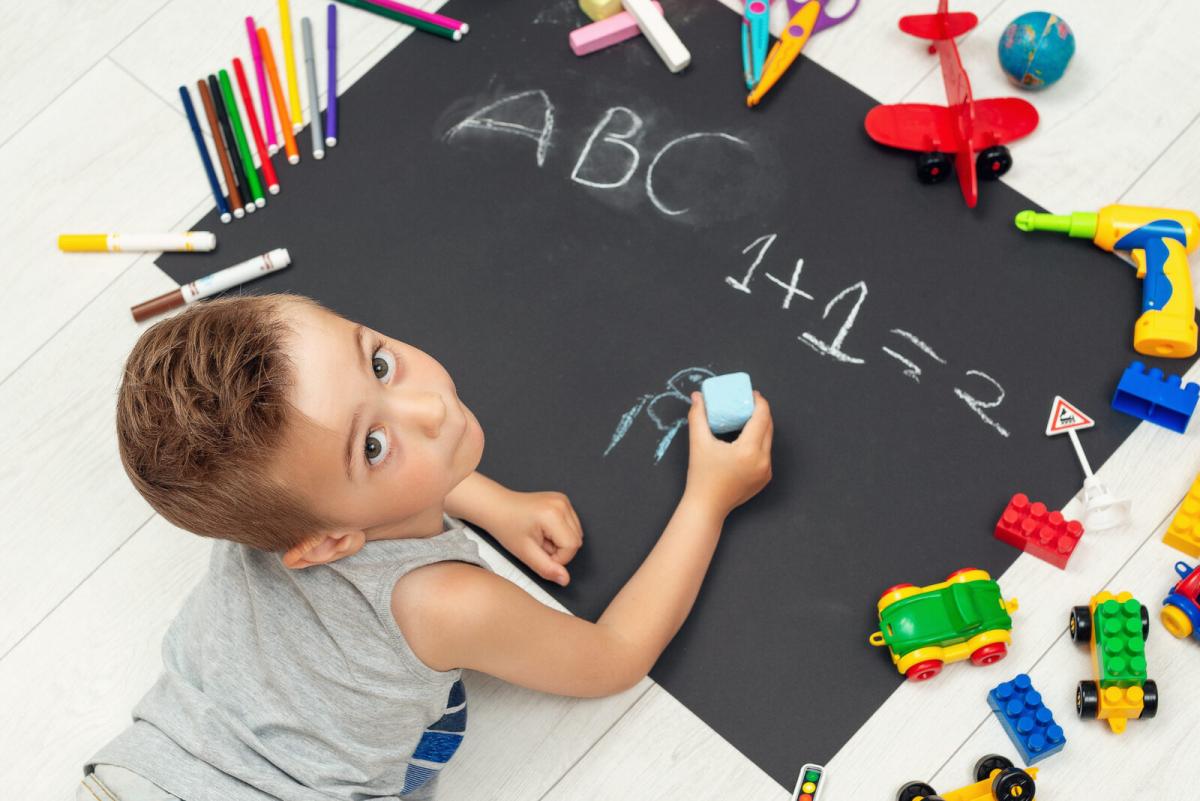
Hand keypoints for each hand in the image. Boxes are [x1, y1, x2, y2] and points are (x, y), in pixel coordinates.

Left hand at [491, 491, 583, 586]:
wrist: (496, 507)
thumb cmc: (506, 526)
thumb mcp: (525, 553)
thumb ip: (546, 568)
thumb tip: (565, 579)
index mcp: (553, 514)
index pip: (572, 546)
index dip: (558, 558)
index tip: (540, 554)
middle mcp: (562, 504)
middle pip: (576, 540)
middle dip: (559, 550)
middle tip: (538, 545)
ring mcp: (563, 500)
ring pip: (576, 534)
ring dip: (560, 542)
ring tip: (540, 537)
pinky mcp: (562, 501)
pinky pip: (572, 525)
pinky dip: (560, 533)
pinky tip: (544, 530)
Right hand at [683, 391, 772, 518]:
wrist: (707, 507)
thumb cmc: (701, 476)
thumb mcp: (698, 443)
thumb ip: (698, 417)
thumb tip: (697, 396)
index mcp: (749, 450)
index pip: (762, 417)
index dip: (759, 402)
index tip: (750, 394)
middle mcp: (762, 460)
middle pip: (768, 426)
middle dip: (760, 411)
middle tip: (747, 403)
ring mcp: (766, 471)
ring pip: (768, 440)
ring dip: (761, 426)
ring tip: (746, 418)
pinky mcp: (765, 478)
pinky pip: (765, 453)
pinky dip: (759, 442)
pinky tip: (747, 437)